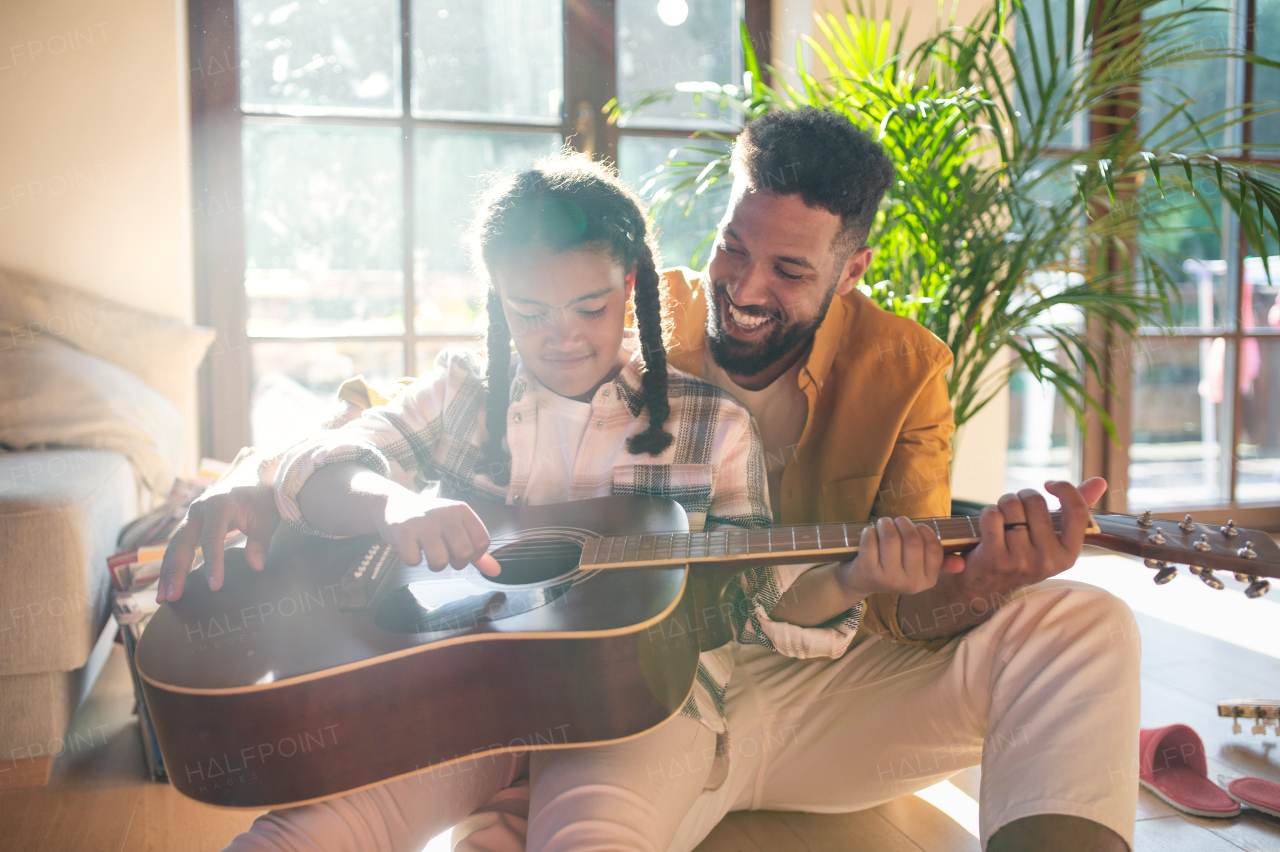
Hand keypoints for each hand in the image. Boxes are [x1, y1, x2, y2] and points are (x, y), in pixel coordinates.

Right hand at [157, 484, 279, 602]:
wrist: (250, 475)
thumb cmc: (260, 498)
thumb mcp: (267, 516)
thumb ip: (260, 540)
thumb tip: (256, 566)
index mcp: (218, 505)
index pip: (212, 539)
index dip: (212, 563)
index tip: (214, 586)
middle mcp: (198, 509)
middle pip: (181, 543)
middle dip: (176, 571)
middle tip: (173, 597)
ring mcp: (191, 516)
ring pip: (174, 546)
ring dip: (167, 572)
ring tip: (164, 598)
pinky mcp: (190, 524)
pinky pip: (178, 547)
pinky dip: (172, 565)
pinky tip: (169, 585)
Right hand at [376, 491, 501, 576]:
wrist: (394, 504)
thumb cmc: (431, 521)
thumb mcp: (456, 528)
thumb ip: (477, 552)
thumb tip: (497, 572)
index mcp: (462, 510)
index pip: (482, 542)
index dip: (474, 555)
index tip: (461, 550)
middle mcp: (445, 512)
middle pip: (464, 553)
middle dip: (456, 563)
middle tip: (445, 554)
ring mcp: (423, 521)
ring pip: (440, 561)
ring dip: (434, 565)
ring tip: (428, 552)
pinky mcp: (402, 530)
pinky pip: (413, 561)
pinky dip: (412, 560)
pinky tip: (410, 547)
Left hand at [836, 516, 965, 598]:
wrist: (860, 581)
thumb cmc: (893, 565)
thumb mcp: (917, 566)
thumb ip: (940, 560)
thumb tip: (962, 563)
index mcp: (928, 580)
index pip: (934, 548)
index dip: (924, 530)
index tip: (916, 527)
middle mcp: (910, 584)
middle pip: (913, 541)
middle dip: (903, 523)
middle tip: (896, 521)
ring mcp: (888, 579)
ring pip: (891, 538)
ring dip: (885, 523)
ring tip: (883, 523)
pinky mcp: (867, 571)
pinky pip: (870, 540)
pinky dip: (869, 531)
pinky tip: (869, 533)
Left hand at [958, 478, 1106, 596]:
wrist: (987, 586)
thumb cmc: (1024, 553)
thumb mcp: (1053, 539)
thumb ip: (1075, 510)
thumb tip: (1100, 481)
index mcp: (1069, 555)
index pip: (1077, 512)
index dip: (1065, 489)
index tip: (1049, 484)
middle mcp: (1047, 560)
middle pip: (1036, 502)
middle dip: (1022, 496)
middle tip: (1017, 507)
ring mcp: (1021, 561)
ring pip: (1011, 506)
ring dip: (1003, 504)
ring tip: (1003, 517)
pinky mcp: (995, 559)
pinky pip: (992, 516)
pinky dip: (988, 513)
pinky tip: (990, 524)